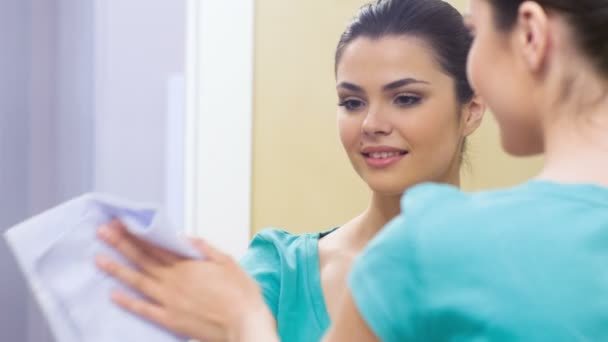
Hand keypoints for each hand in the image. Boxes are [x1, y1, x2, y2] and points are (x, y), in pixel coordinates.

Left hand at [95, 220, 276, 341]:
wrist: (244, 323)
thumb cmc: (241, 294)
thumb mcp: (227, 261)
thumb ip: (204, 248)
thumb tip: (185, 237)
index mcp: (188, 264)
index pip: (156, 244)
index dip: (137, 233)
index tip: (122, 223)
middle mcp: (174, 280)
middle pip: (142, 258)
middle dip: (121, 244)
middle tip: (103, 232)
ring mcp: (169, 300)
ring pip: (138, 281)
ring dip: (117, 268)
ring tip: (99, 258)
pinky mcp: (170, 319)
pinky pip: (143, 309)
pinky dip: (127, 301)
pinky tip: (113, 294)